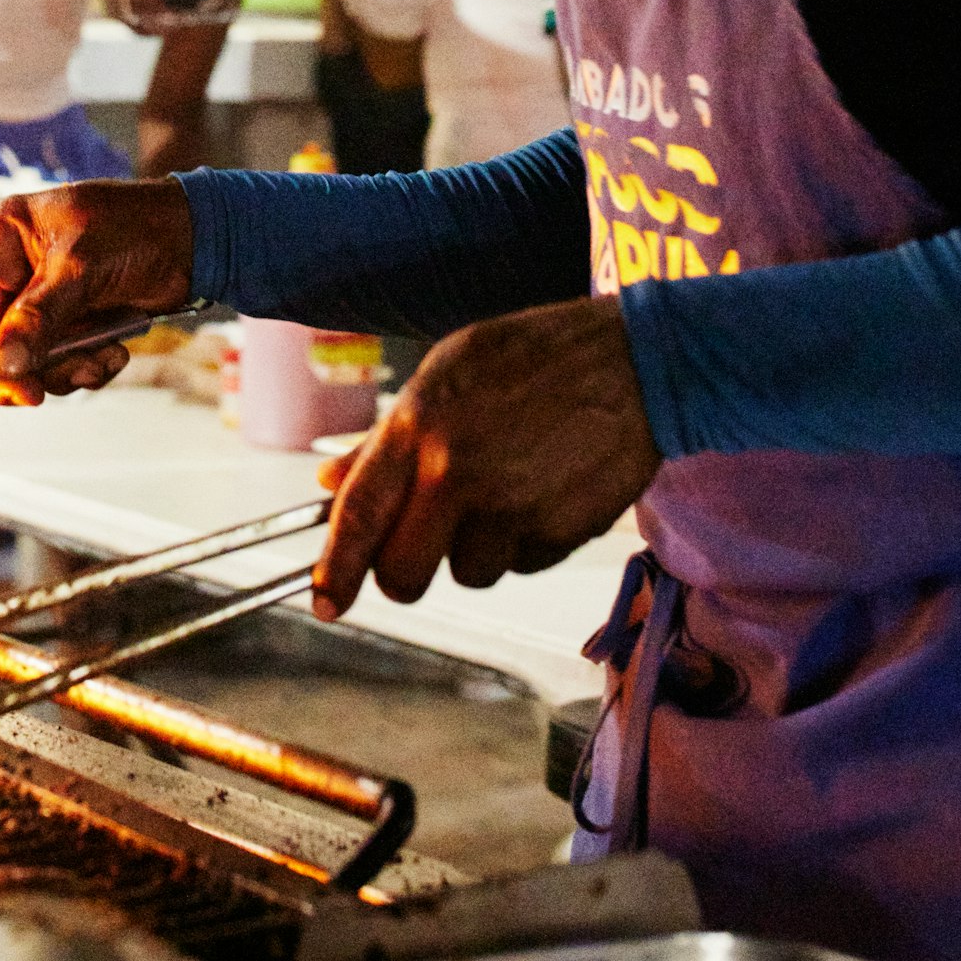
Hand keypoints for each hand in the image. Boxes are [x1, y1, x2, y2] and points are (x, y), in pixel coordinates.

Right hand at [0, 179, 195, 402]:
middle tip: (34, 394)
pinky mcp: (75, 324)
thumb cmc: (135, 228)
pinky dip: (86, 368)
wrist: (198, 239)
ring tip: (97, 360)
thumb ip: (39, 318)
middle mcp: (19, 268)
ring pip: (26, 358)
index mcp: (6, 235)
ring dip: (59, 371)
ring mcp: (47, 299)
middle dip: (14, 367)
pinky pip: (61, 363)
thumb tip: (3, 368)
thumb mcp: (82, 268)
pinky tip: (113, 354)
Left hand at [312, 297, 657, 617]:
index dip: (335, 570)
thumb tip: (328, 482)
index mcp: (418, 423)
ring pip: (467, 574)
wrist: (636, 362)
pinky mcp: (556, 535)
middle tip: (423, 547)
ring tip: (506, 488)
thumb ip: (387, 437)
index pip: (358, 515)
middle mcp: (455, 471)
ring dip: (477, 549)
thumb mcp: (448, 370)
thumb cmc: (537, 356)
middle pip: (403, 573)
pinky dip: (524, 544)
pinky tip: (543, 491)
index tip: (324, 604)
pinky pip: (521, 567)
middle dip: (406, 572)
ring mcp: (508, 508)